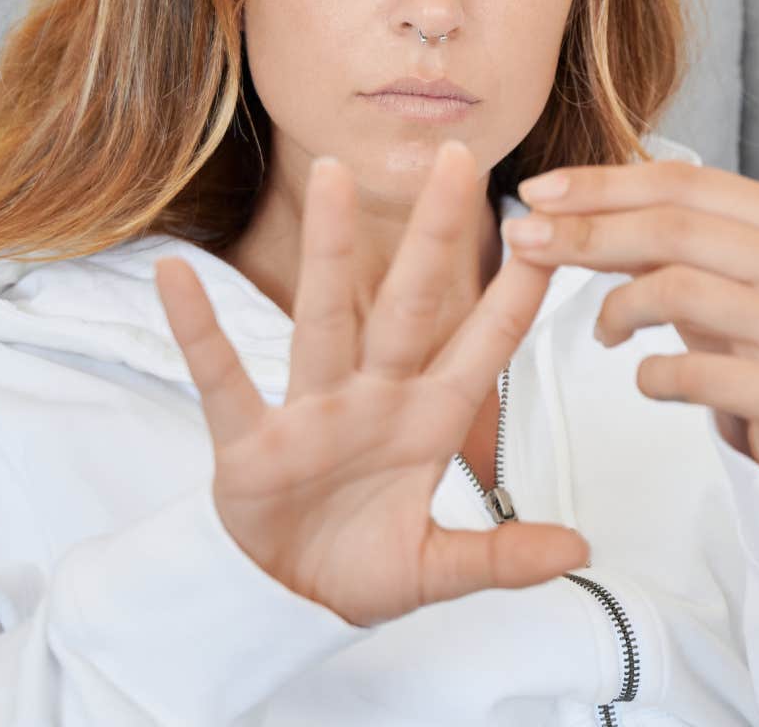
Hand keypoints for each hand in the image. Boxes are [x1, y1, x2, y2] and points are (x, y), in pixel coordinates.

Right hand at [153, 140, 591, 628]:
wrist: (284, 601)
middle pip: (409, 303)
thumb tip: (579, 547)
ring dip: (327, 248)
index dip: (517, 296)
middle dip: (434, 235)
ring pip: (323, 315)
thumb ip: (501, 557)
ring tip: (332, 174)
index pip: (484, 346)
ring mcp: (312, 412)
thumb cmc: (363, 568)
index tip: (552, 233)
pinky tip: (179, 275)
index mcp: (428, 423)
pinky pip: (223, 377)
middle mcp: (375, 398)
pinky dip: (200, 329)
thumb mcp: (437, 571)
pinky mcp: (249, 441)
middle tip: (455, 157)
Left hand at [503, 160, 758, 489]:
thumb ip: (663, 236)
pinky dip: (650, 374)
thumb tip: (563, 204)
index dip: (602, 184)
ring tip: (602, 331)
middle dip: (585, 232)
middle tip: (525, 241)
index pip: (683, 183)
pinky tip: (646, 377)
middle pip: (674, 230)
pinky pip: (693, 373)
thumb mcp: (725, 271)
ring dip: (616, 308)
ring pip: (679, 291)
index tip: (537, 192)